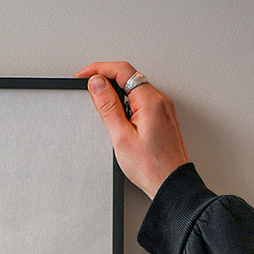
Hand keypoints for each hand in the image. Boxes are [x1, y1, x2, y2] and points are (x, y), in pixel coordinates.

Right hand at [75, 61, 189, 198]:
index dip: (99, 69)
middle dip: (106, 80)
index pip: (122, 70)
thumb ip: (108, 107)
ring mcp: (162, 108)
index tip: (83, 76)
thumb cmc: (151, 166)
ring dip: (115, 94)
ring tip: (101, 108)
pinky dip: (125, 104)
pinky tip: (117, 119)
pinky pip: (140, 102)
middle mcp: (159, 100)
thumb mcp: (121, 136)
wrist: (171, 184)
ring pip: (134, 89)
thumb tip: (97, 84)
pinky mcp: (161, 118)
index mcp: (150, 100)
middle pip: (128, 77)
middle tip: (87, 91)